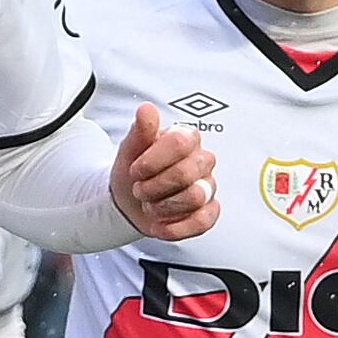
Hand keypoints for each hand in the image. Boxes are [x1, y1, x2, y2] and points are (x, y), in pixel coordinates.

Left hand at [112, 101, 217, 238]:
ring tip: (150, 204)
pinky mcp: (208, 212)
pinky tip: (160, 224)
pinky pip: (203, 221)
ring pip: (195, 198)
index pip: (179, 143)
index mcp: (185, 138)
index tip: (136, 170)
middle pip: (186, 173)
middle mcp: (201, 160)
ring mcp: (208, 186)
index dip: (152, 161)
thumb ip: (140, 131)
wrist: (128, 202)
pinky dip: (176, 227)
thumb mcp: (129, 150)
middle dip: (154, 187)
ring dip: (163, 206)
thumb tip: (146, 110)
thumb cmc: (134, 173)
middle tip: (140, 189)